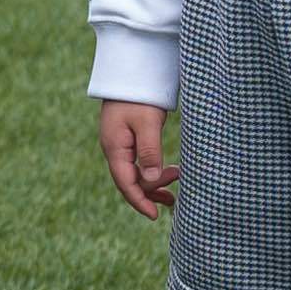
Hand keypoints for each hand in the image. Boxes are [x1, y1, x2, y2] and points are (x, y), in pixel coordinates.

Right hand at [100, 100, 176, 221]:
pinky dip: (152, 170)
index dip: (139, 201)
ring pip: (134, 172)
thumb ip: (150, 151)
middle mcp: (114, 149)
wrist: (129, 73)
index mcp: (115, 148)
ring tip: (176, 181)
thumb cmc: (138, 97)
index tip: (154, 216)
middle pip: (130, 181)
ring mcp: (119, 144)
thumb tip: (152, 179)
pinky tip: (166, 171)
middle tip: (175, 193)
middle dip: (151, 191)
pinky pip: (137, 162)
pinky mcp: (127, 138)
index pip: (125, 183)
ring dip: (153, 182)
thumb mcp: (147, 123)